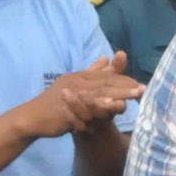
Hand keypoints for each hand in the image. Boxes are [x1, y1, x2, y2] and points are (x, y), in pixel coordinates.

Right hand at [15, 54, 143, 139]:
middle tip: (143, 89)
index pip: (106, 77)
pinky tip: (110, 111)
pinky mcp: (64, 111)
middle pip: (104, 84)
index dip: (124, 80)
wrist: (31, 118)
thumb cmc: (55, 101)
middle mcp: (75, 84)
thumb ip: (92, 72)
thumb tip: (107, 57)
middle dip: (125, 87)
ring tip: (132, 99)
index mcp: (79, 77)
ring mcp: (69, 97)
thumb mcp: (74, 84)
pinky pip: (84, 111)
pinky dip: (97, 110)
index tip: (140, 84)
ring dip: (115, 97)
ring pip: (96, 96)